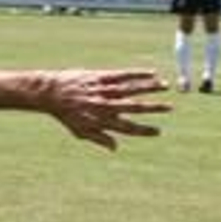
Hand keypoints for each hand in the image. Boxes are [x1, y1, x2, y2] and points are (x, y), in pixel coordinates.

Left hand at [41, 69, 169, 150]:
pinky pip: (122, 74)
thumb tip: (115, 148)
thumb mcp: (80, 131)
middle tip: (170, 108)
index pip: (127, 128)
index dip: (143, 131)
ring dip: (150, 88)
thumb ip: (99, 138)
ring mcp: (102, 90)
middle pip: (133, 107)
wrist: (50, 93)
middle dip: (153, 108)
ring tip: (165, 86)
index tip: (158, 132)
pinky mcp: (99, 77)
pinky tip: (152, 73)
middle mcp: (103, 106)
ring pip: (130, 89)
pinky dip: (138, 74)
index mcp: (100, 121)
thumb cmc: (66, 114)